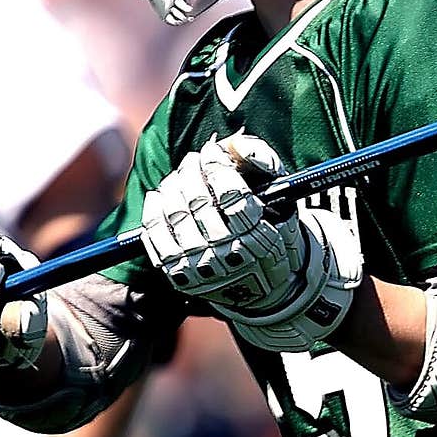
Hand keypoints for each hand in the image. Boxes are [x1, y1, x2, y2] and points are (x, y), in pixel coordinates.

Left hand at [141, 133, 361, 351]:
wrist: (265, 290)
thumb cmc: (272, 232)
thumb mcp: (282, 199)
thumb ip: (265, 164)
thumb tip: (236, 146)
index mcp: (261, 238)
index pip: (231, 195)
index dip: (216, 166)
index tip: (211, 152)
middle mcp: (231, 256)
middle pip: (199, 203)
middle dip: (192, 172)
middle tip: (193, 160)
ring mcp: (203, 268)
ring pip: (176, 217)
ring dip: (173, 186)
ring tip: (179, 176)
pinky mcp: (181, 277)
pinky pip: (156, 239)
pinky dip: (154, 212)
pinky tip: (159, 196)